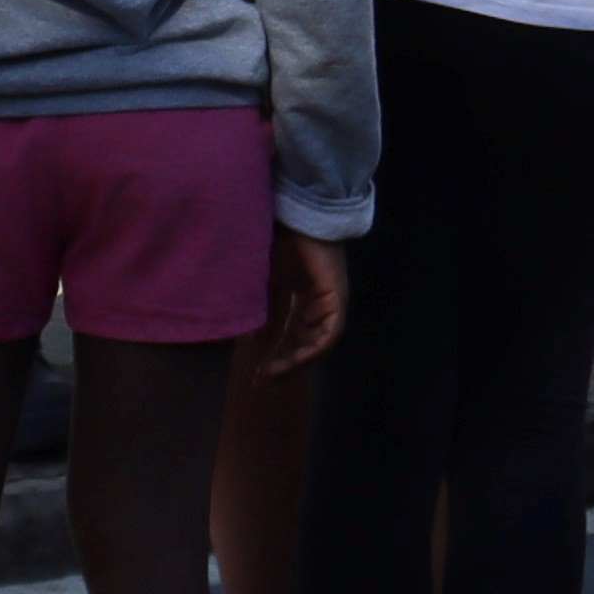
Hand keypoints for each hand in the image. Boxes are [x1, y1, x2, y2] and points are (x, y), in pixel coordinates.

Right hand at [256, 229, 346, 374]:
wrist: (296, 213)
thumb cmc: (280, 239)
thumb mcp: (268, 282)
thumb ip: (266, 310)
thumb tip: (256, 341)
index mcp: (303, 295)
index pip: (293, 333)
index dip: (277, 354)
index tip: (257, 372)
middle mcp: (319, 301)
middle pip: (306, 342)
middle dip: (285, 363)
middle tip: (263, 380)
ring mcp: (331, 299)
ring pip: (319, 342)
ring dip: (298, 360)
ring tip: (275, 372)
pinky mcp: (337, 297)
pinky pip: (331, 332)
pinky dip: (315, 347)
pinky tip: (296, 358)